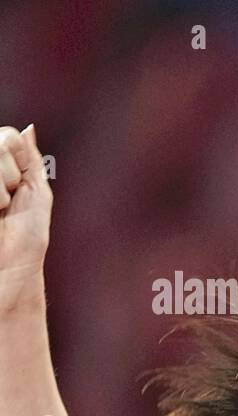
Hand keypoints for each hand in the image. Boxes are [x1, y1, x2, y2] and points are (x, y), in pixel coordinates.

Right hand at [0, 124, 52, 309]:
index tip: (20, 188)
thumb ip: (30, 160)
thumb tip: (28, 129)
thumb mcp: (37, 194)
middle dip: (9, 175)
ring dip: (0, 190)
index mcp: (2, 168)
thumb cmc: (26, 237)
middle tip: (7, 202)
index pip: (7, 137)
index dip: (17, 161)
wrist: (11, 267)